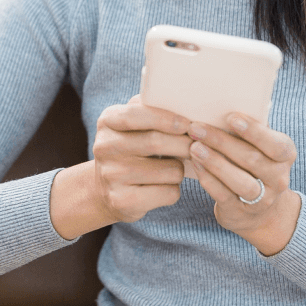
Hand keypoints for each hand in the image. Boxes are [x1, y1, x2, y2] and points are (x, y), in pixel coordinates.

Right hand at [92, 94, 192, 223]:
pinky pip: (167, 193)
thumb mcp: (134, 124)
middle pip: (155, 142)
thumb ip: (152, 108)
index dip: (165, 118)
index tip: (188, 124)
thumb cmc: (133, 147)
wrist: (106, 188)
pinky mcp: (121, 201)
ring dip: (180, 169)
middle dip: (185, 143)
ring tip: (175, 167)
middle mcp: (104, 147)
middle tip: (200, 144)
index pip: (135, 115)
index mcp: (108, 121)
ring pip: (168, 170)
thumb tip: (187, 104)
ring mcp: (110, 176)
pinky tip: (165, 185)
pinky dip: (174, 189)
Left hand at [187, 113, 297, 239]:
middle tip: (196, 127)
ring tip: (194, 147)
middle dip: (221, 142)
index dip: (254, 131)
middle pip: (251, 159)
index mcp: (286, 155)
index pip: (275, 144)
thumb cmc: (254, 162)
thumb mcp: (260, 145)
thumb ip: (251, 128)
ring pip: (239, 181)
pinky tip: (195, 164)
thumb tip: (225, 102)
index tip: (230, 117)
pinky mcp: (240, 213)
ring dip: (214, 162)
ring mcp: (262, 199)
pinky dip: (208, 179)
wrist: (260, 210)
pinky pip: (224, 195)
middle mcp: (278, 178)